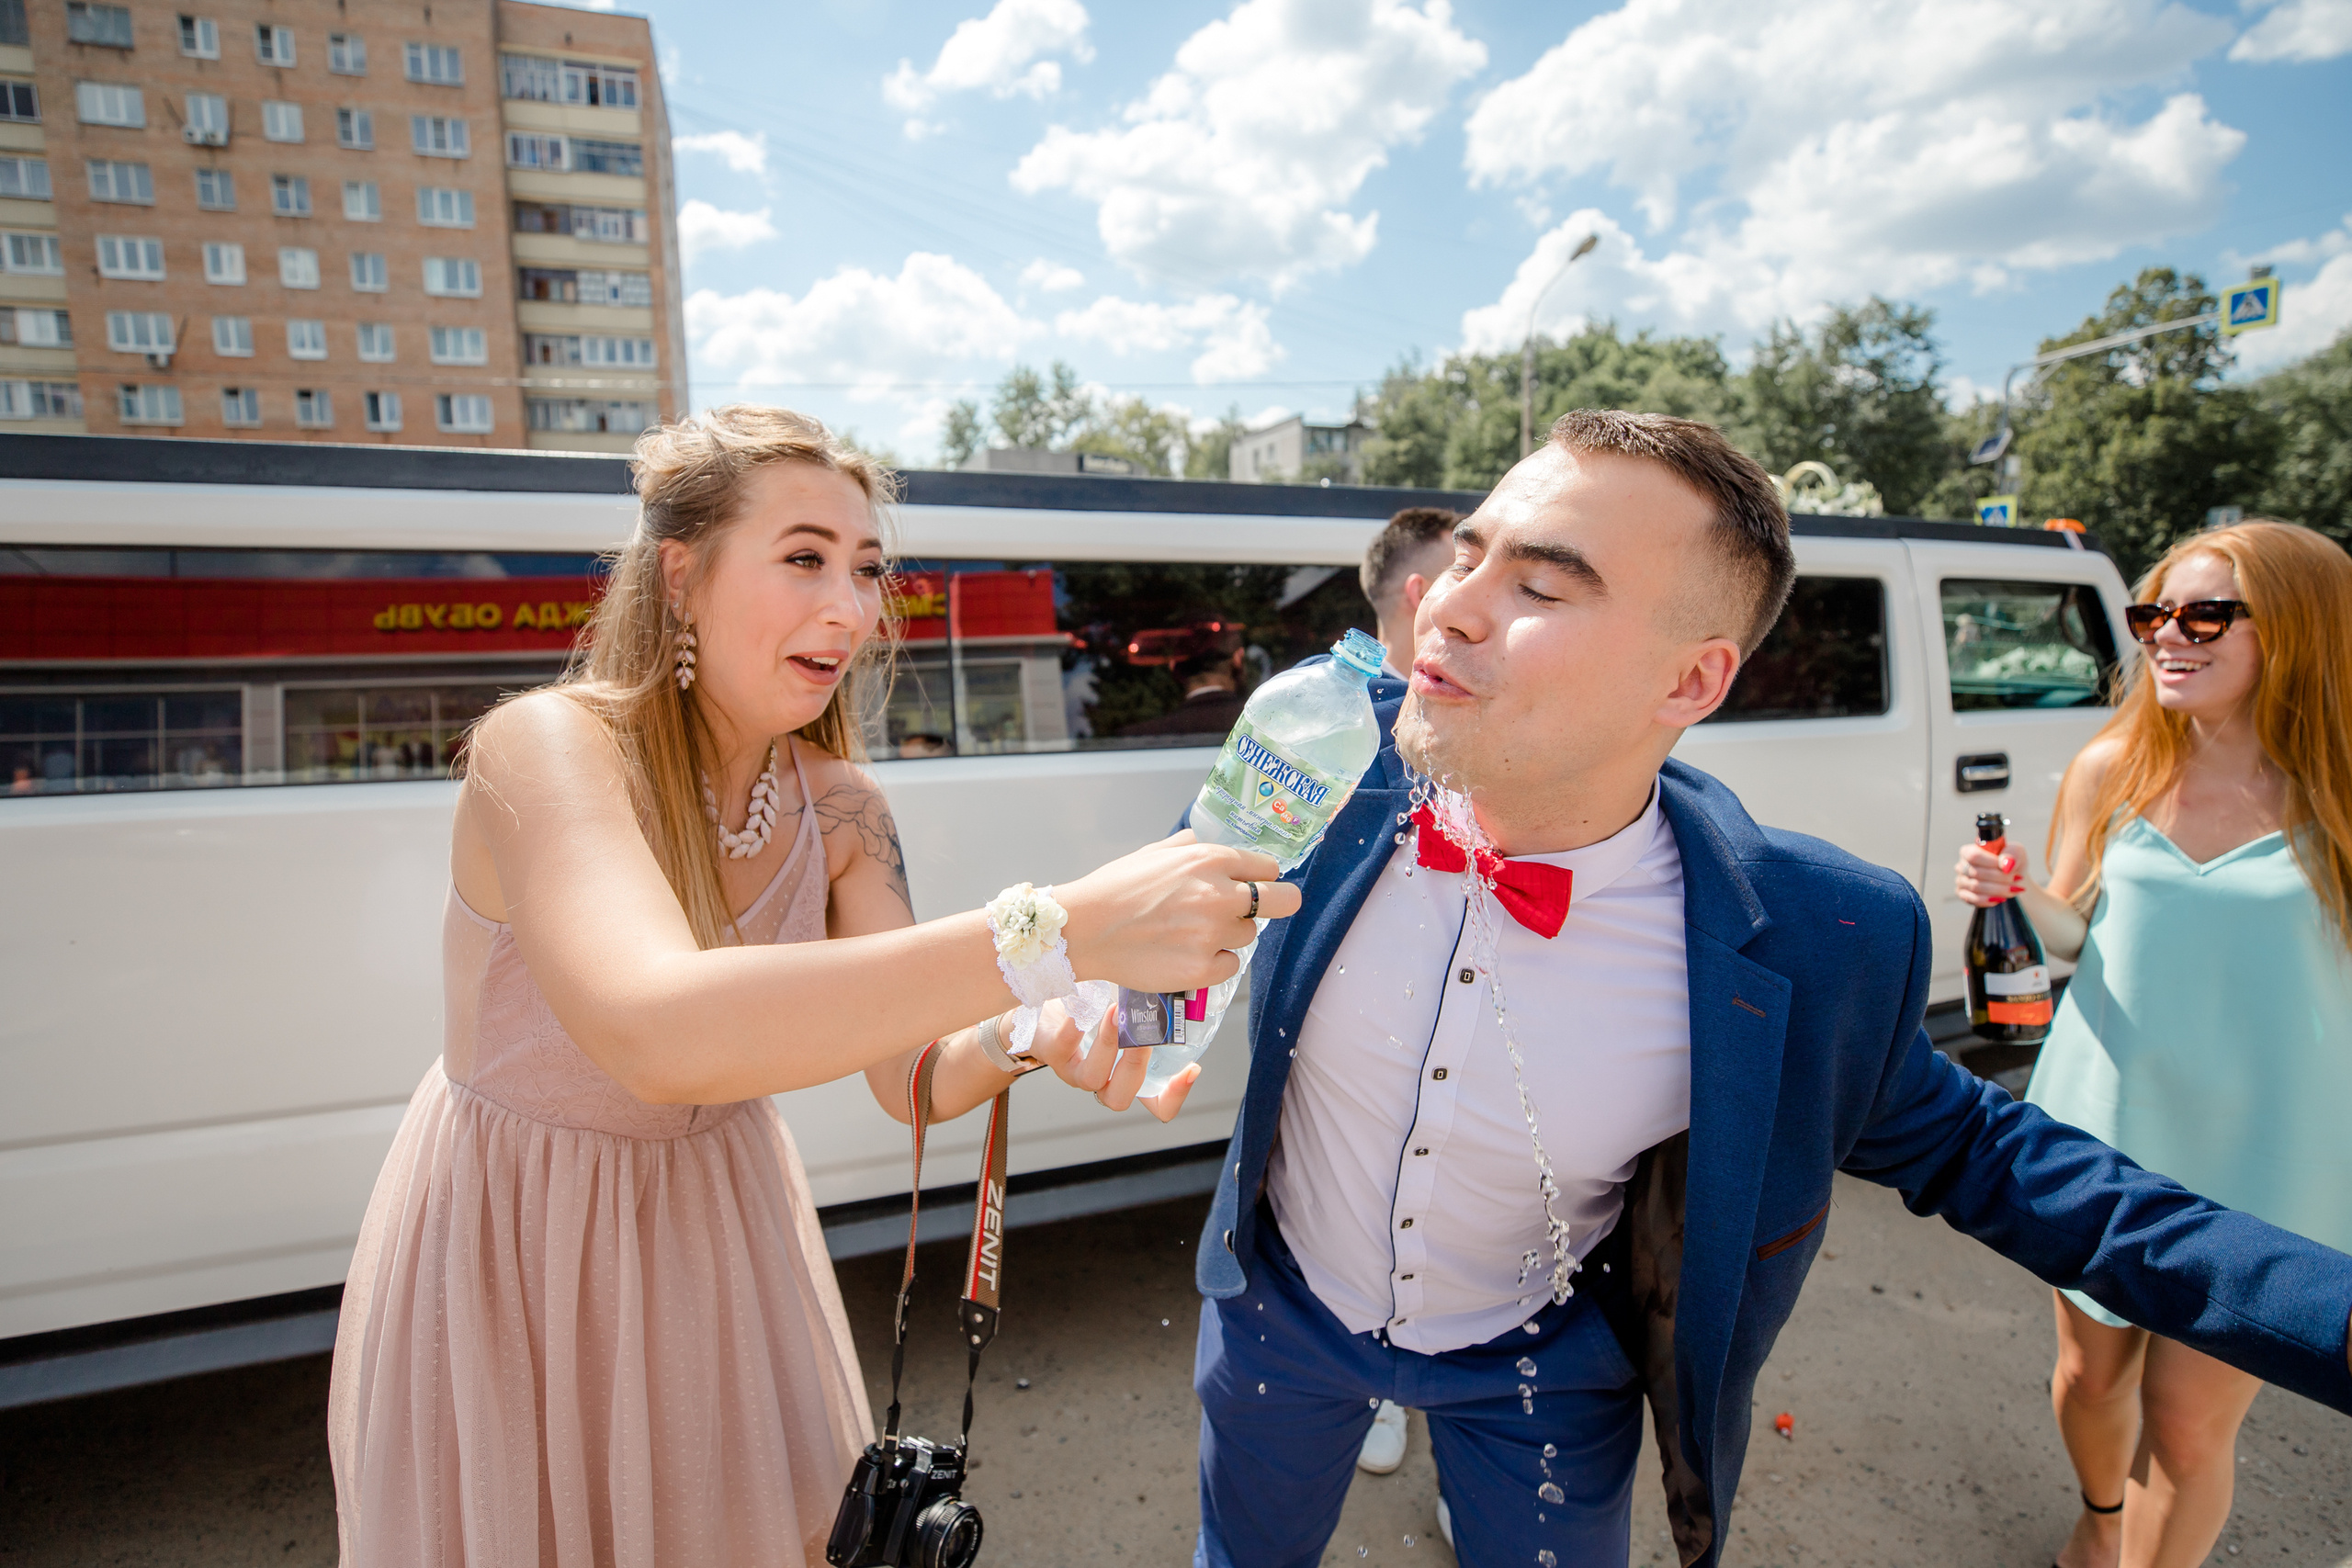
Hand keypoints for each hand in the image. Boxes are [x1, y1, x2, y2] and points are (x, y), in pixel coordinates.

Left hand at [1022, 1003, 1201, 1122]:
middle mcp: (1101, 1080)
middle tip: (1147, 1030)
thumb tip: (1182, 984)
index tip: (1191, 1069)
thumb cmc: (1091, 1008)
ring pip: (1092, 1078)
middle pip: (1122, 1097)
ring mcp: (1073, 1070)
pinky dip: (1074, 1026)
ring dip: (1108, 1045)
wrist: (1041, 1005)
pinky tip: (1084, 1004)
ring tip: (1116, 1013)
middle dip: (1137, 1064)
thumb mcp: (1125, 1013)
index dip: (1174, 1096)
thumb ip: (1150, 1010)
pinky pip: (1062, 1046)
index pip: (1156, 1105)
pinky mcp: (1051, 1052)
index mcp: (1125, 1075)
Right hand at [1057, 831, 1301, 993]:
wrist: (1083, 929)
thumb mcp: (1154, 853)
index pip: (1268, 867)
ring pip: (1247, 935)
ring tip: (1192, 933)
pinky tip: (1187, 954)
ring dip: (1229, 934)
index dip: (1262, 877)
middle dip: (1278, 903)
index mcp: (1208, 860)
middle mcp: (1218, 895)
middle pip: (1283, 901)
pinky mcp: (1201, 970)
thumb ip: (1188, 847)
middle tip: (1260, 909)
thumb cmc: (1114, 888)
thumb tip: (1206, 844)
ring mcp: (1212, 935)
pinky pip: (1230, 965)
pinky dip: (1214, 962)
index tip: (1254, 884)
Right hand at [1955, 839, 2028, 907]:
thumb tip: (2006, 865)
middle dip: (2000, 878)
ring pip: (1976, 887)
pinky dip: (1989, 900)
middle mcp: (1961, 866)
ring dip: (1998, 889)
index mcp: (1968, 851)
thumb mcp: (2016, 852)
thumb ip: (2011, 855)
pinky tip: (2001, 898)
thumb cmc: (2011, 862)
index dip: (1991, 862)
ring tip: (2014, 889)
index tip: (2009, 868)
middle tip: (2017, 879)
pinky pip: (1974, 899)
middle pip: (1976, 873)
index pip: (1974, 856)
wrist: (2013, 879)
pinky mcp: (1963, 895)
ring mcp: (1960, 881)